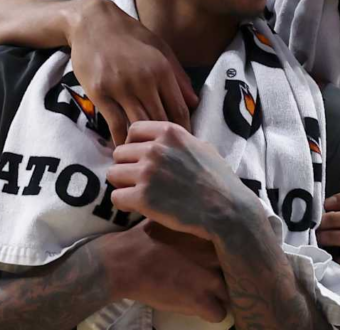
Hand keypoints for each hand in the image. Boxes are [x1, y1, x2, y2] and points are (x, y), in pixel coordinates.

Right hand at [67, 0, 198, 144]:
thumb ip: (178, 77)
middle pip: (161, 121)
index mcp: (162, 70)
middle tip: (169, 158)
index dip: (184, 131)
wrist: (92, 22)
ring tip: (148, 158)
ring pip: (139, 125)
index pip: (179, 110)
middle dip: (166, 142)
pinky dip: (121, 139)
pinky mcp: (100, 93)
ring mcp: (121, 87)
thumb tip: (194, 103)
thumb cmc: (130, 35)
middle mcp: (144, 80)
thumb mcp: (160, 49)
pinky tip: (125, 149)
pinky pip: (115, 124)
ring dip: (144, 144)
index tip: (185, 145)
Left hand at [108, 121, 254, 241]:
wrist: (226, 209)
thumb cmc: (218, 180)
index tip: (139, 158)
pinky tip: (136, 207)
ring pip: (113, 173)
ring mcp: (147, 173)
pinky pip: (116, 197)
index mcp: (170, 132)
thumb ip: (178, 141)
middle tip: (139, 180)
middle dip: (127, 166)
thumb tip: (162, 140)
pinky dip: (123, 204)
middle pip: (119, 152)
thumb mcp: (202, 147)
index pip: (133, 129)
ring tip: (137, 193)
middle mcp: (156, 149)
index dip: (133, 145)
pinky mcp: (143, 197)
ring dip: (123, 184)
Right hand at [108, 219, 229, 322]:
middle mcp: (216, 254)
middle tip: (211, 277)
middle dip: (228, 275)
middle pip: (237, 269)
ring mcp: (210, 278)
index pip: (237, 245)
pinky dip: (211, 313)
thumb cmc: (142, 238)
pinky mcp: (200, 300)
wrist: (123, 262)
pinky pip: (220, 314)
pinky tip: (199, 307)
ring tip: (206, 294)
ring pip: (232, 293)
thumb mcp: (169, 217)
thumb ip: (189, 218)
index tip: (221, 258)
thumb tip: (196, 212)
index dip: (229, 254)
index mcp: (211, 232)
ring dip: (221, 296)